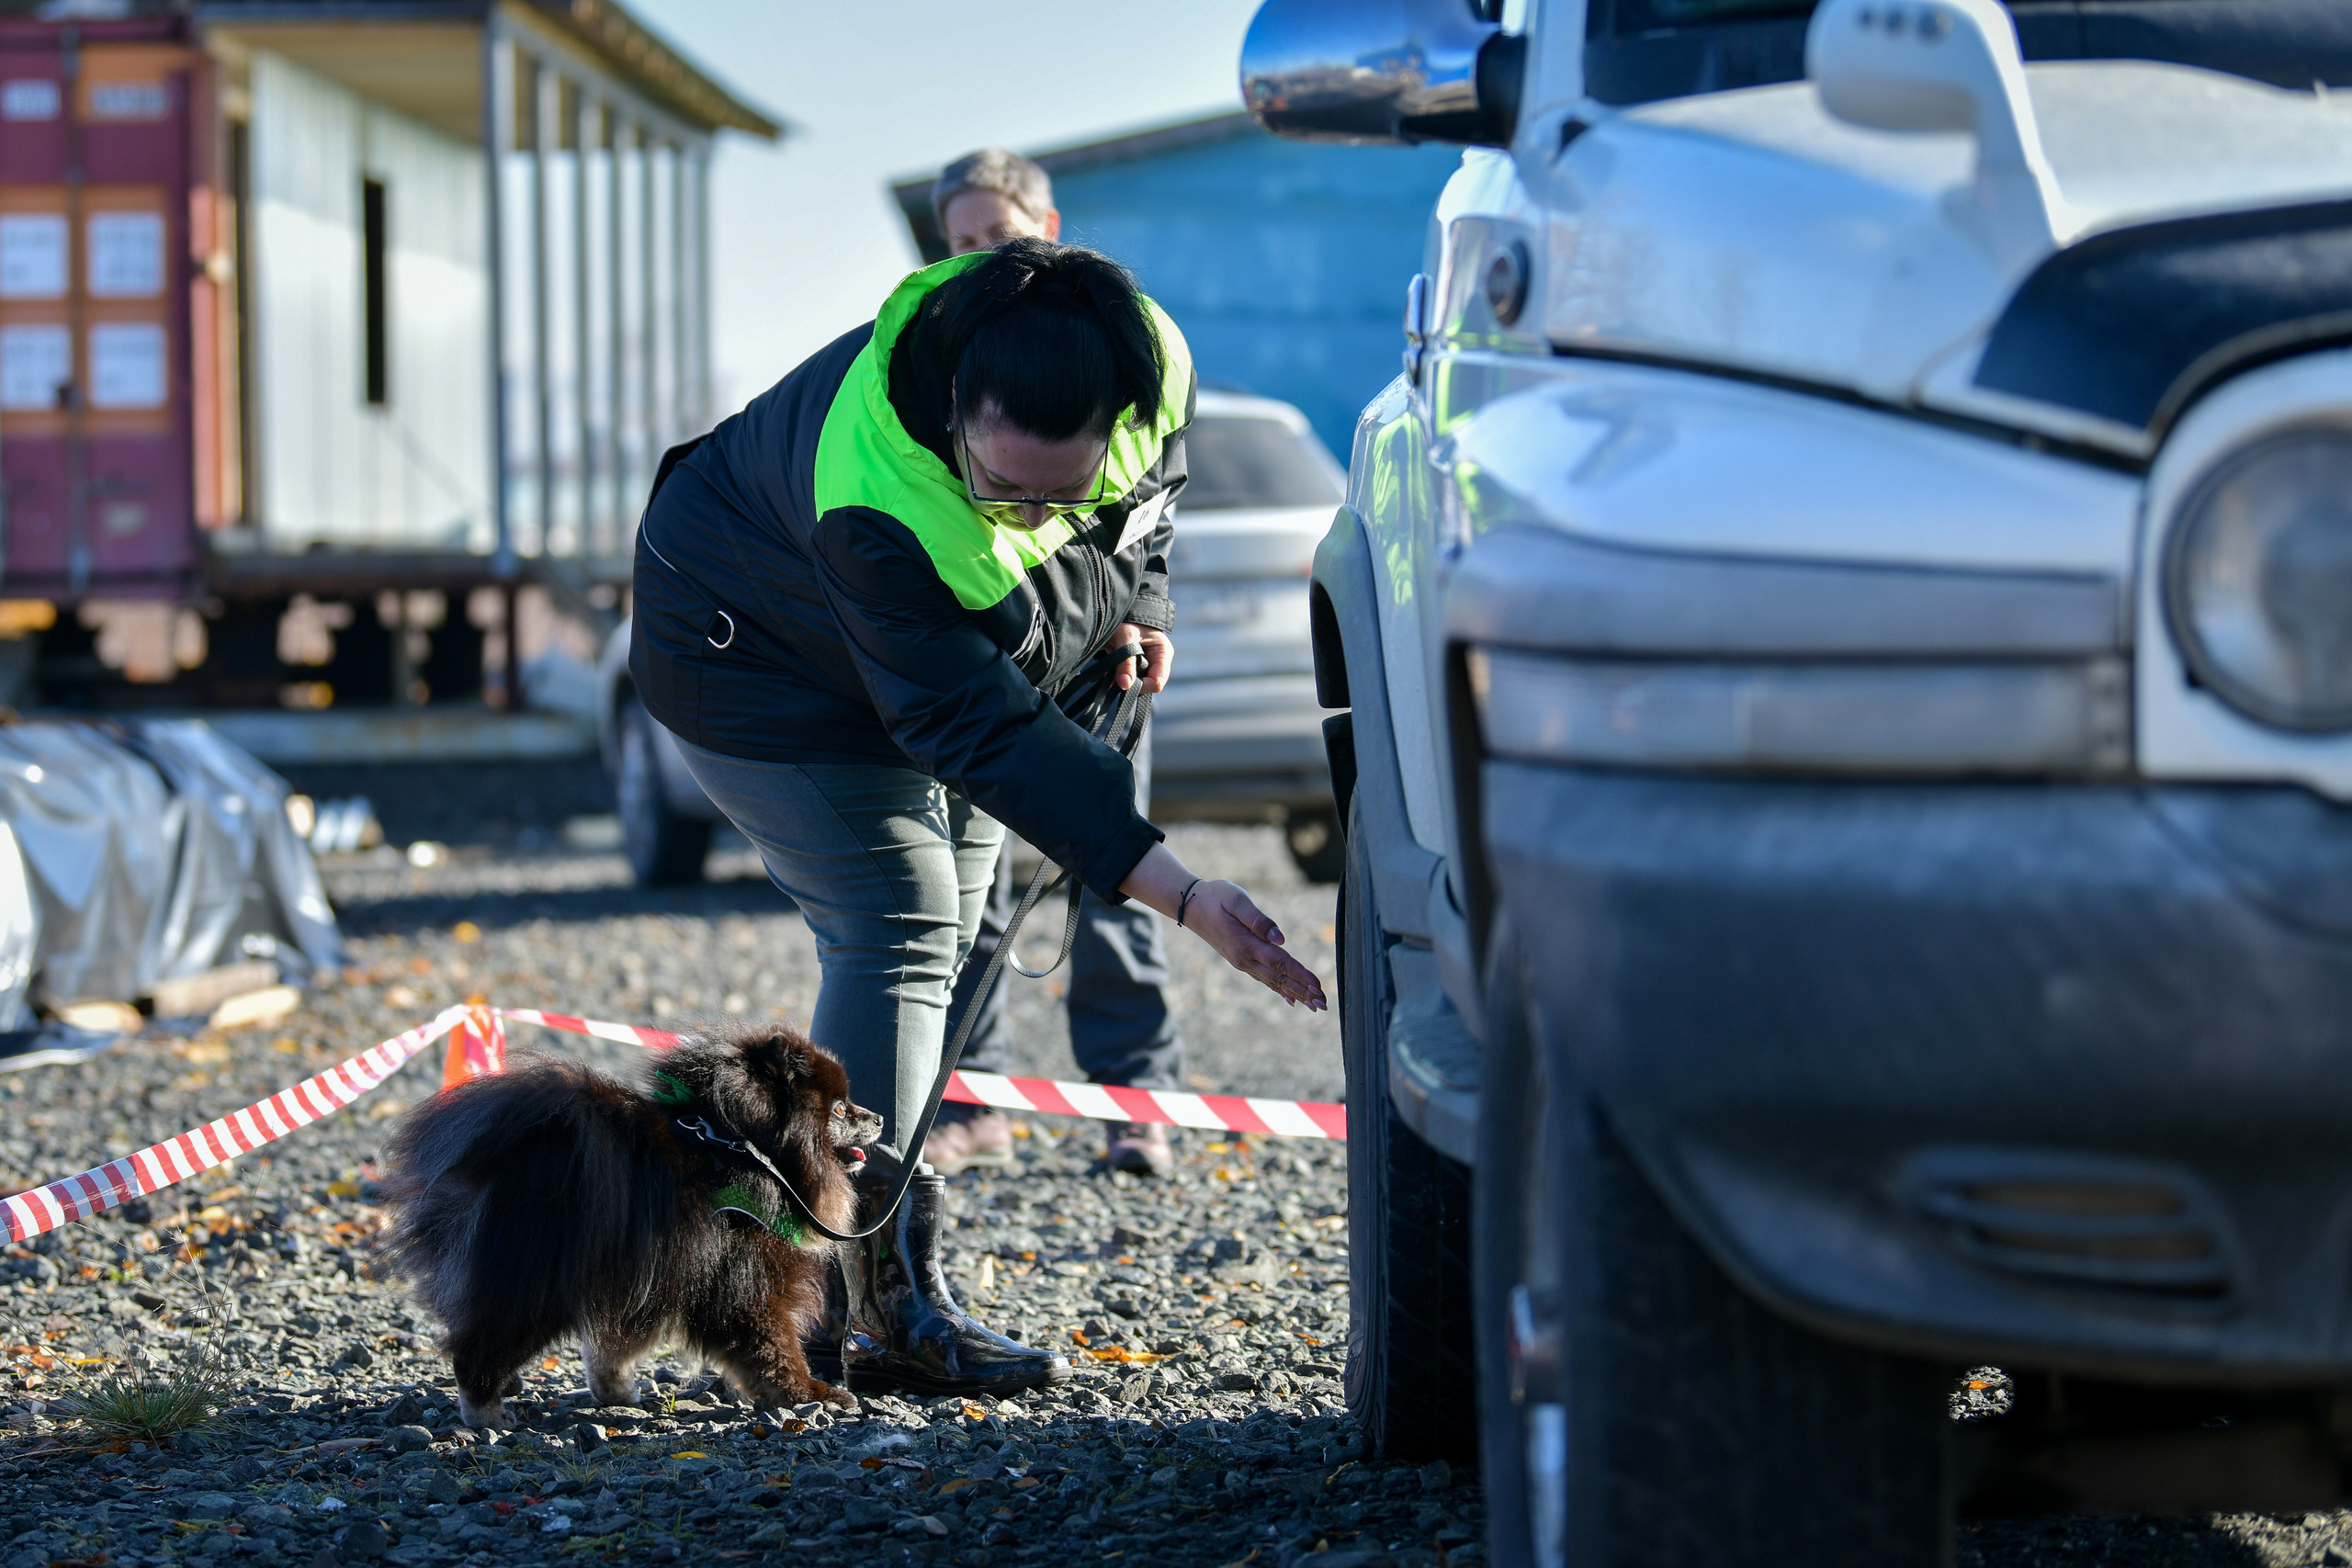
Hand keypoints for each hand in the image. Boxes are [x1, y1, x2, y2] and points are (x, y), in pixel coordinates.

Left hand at [1112, 623, 1173, 693]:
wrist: (1118, 608)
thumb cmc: (1127, 618)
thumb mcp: (1126, 636)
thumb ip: (1126, 660)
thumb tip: (1125, 685)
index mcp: (1162, 653)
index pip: (1157, 682)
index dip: (1142, 685)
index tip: (1123, 681)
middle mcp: (1157, 661)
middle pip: (1147, 684)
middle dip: (1131, 681)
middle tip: (1115, 672)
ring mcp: (1147, 664)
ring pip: (1136, 682)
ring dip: (1122, 678)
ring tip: (1112, 665)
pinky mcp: (1135, 665)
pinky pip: (1128, 678)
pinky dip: (1118, 676)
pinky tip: (1110, 667)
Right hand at [1181, 881, 1326, 1009]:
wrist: (1190, 905)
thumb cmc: (1216, 897)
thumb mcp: (1237, 900)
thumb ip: (1258, 919)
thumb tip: (1281, 938)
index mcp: (1246, 944)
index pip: (1280, 963)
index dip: (1300, 975)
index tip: (1318, 986)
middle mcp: (1244, 959)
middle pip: (1280, 978)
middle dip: (1303, 992)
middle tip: (1324, 1004)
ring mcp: (1242, 962)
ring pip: (1274, 982)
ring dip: (1296, 994)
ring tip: (1315, 1006)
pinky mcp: (1241, 961)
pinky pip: (1264, 979)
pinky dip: (1280, 991)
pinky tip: (1292, 1001)